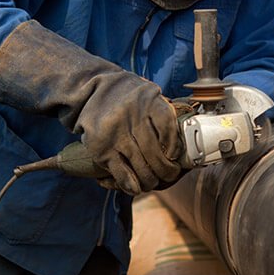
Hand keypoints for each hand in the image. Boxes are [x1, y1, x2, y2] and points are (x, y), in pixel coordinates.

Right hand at [79, 73, 183, 195]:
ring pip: (141, 167)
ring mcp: (115, 133)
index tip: (175, 156)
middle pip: (156, 153)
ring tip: (154, 182)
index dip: (175, 146)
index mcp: (148, 100)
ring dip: (151, 180)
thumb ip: (164, 114)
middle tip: (170, 175)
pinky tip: (137, 187)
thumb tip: (182, 147)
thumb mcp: (148, 94)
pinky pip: (121, 174)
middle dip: (166, 171)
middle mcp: (131, 115)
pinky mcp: (101, 148)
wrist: (92, 88)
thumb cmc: (128, 96)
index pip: (168, 127)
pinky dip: (131, 185)